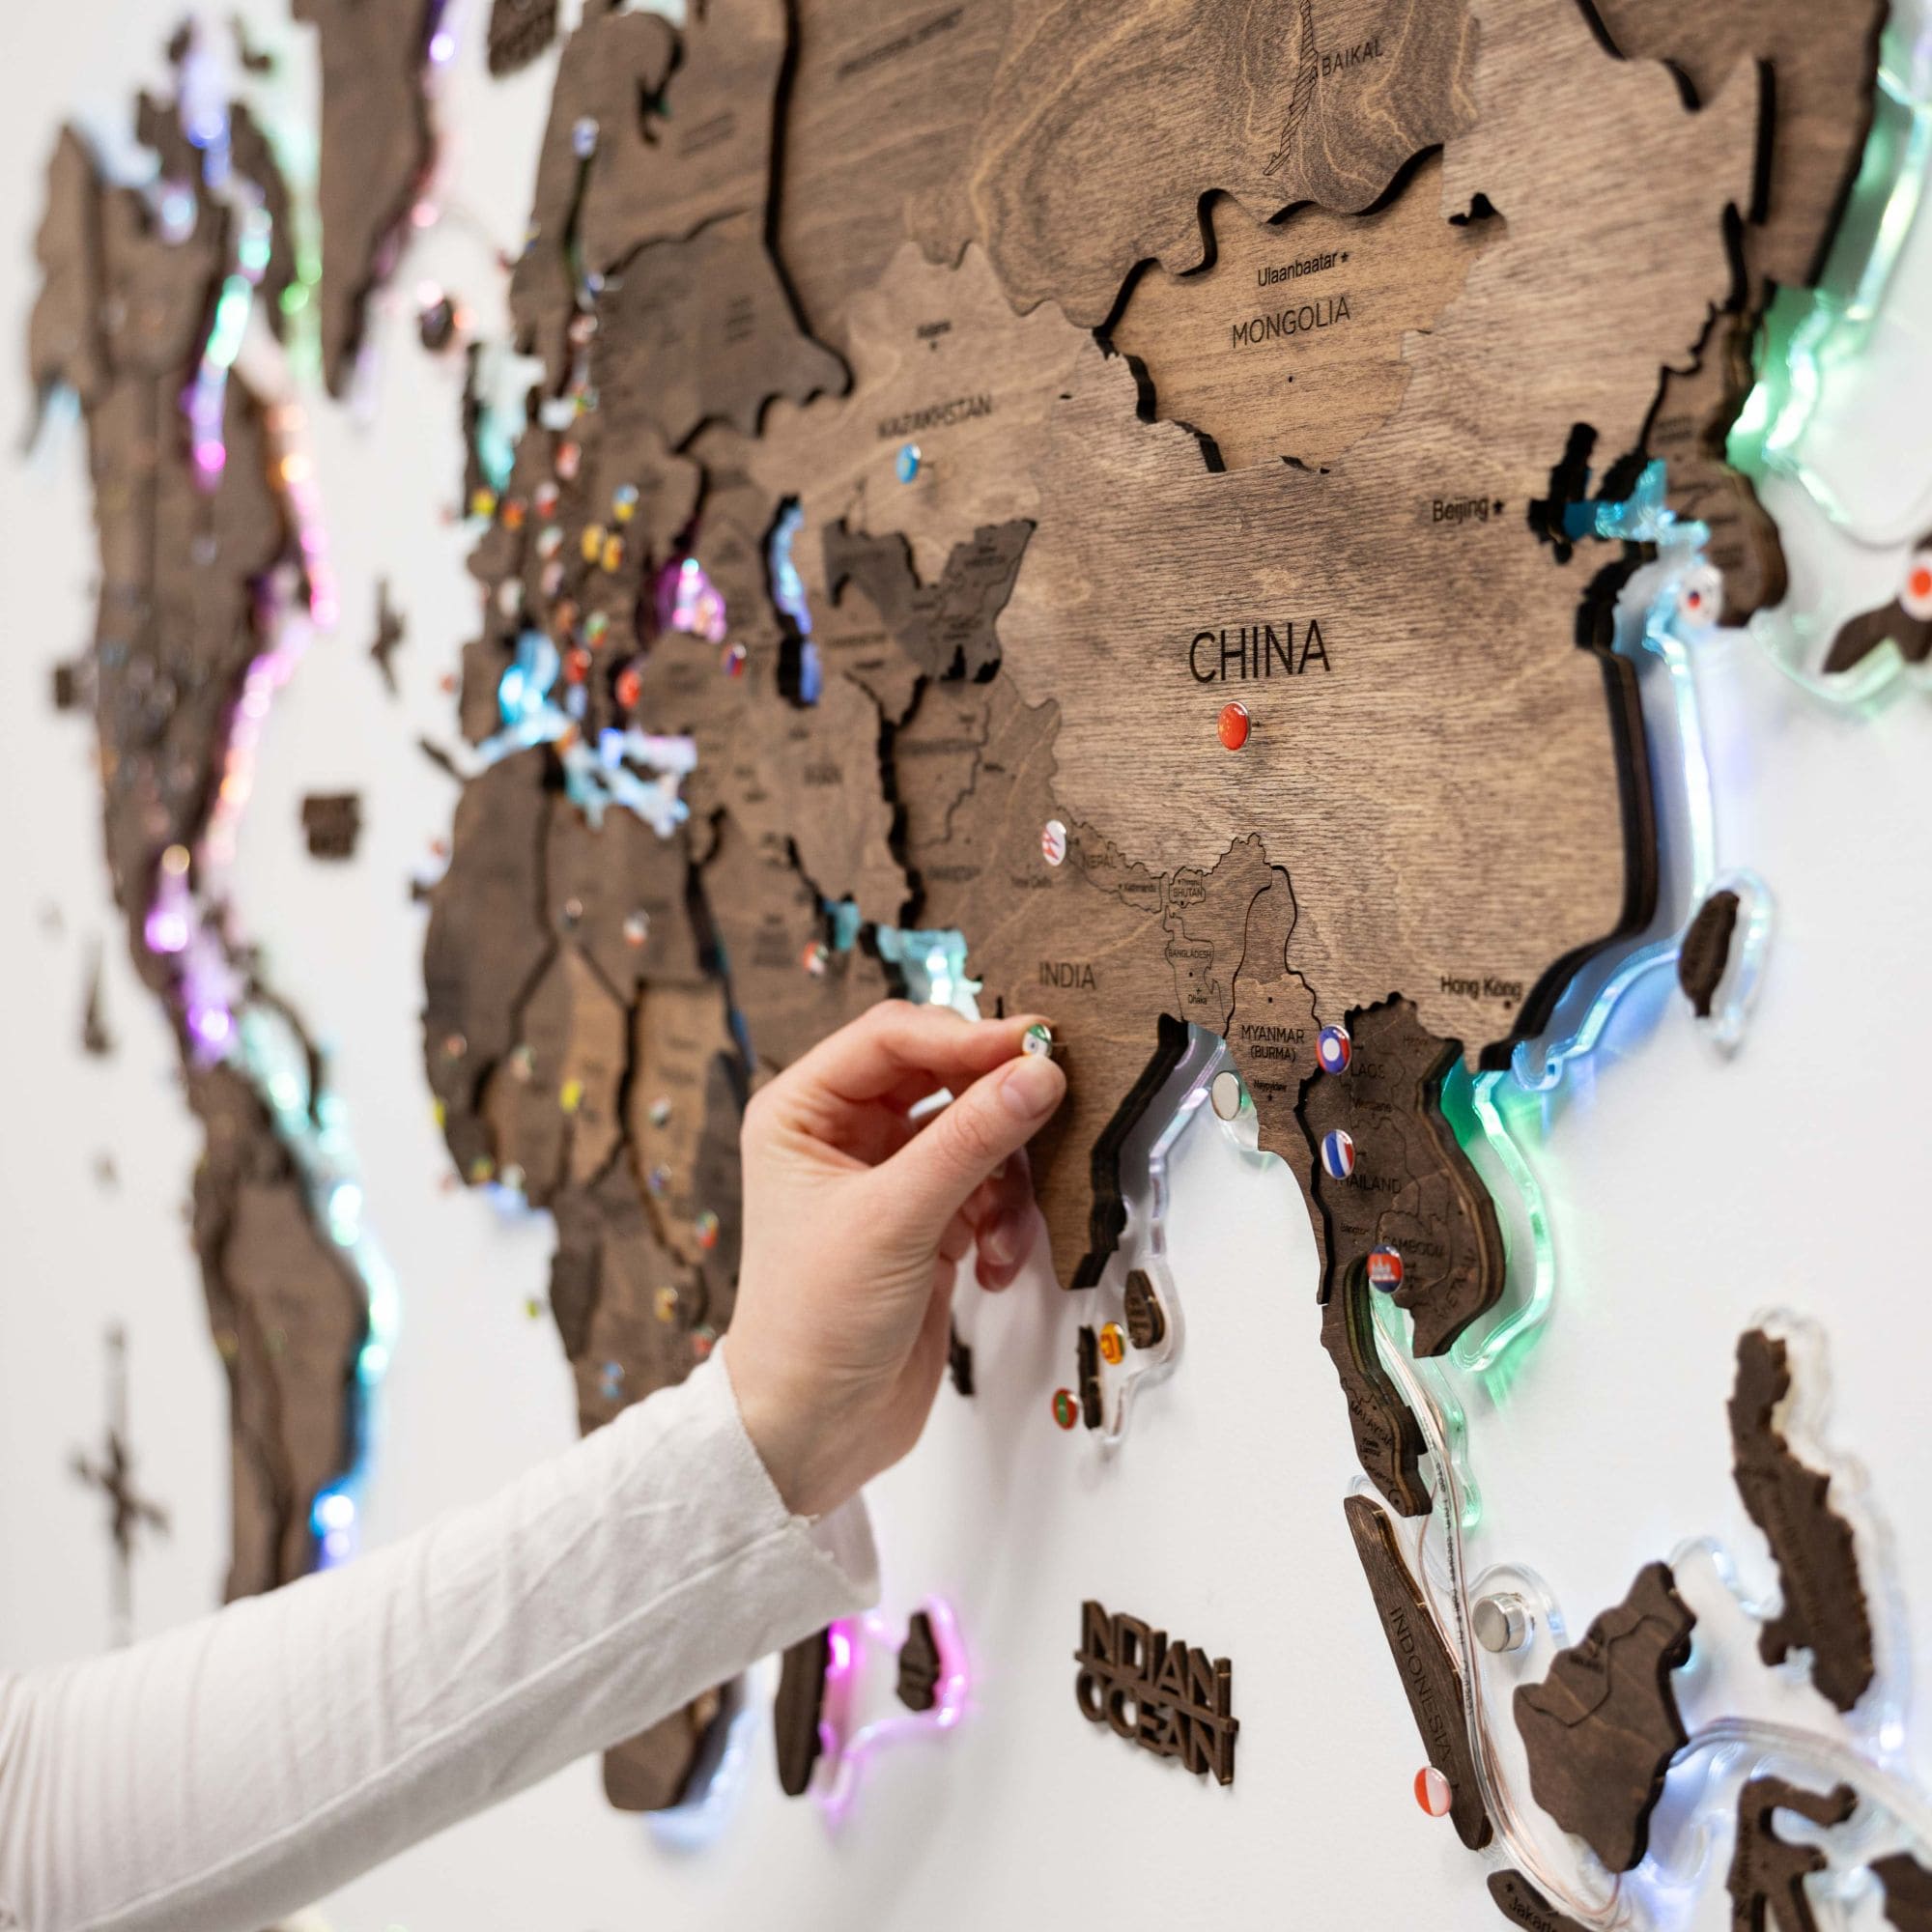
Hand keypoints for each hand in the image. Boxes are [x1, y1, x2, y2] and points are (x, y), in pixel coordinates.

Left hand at [724, 1001, 1065, 1517]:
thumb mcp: (895, 1221)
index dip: (966, 1035)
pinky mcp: (925, 1223)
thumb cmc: (811, 1326)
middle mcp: (841, 1135)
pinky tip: (993, 1267)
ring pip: (974, 1133)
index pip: (893, 1036)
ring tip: (999, 1233)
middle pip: (941, 1075)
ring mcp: (887, 1179)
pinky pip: (985, 1187)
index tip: (1036, 1046)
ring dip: (1002, 1178)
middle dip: (993, 1104)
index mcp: (802, 1111)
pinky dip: (1002, 1221)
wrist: (812, 1432)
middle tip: (1051, 1105)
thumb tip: (1039, 1072)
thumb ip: (972, 1139)